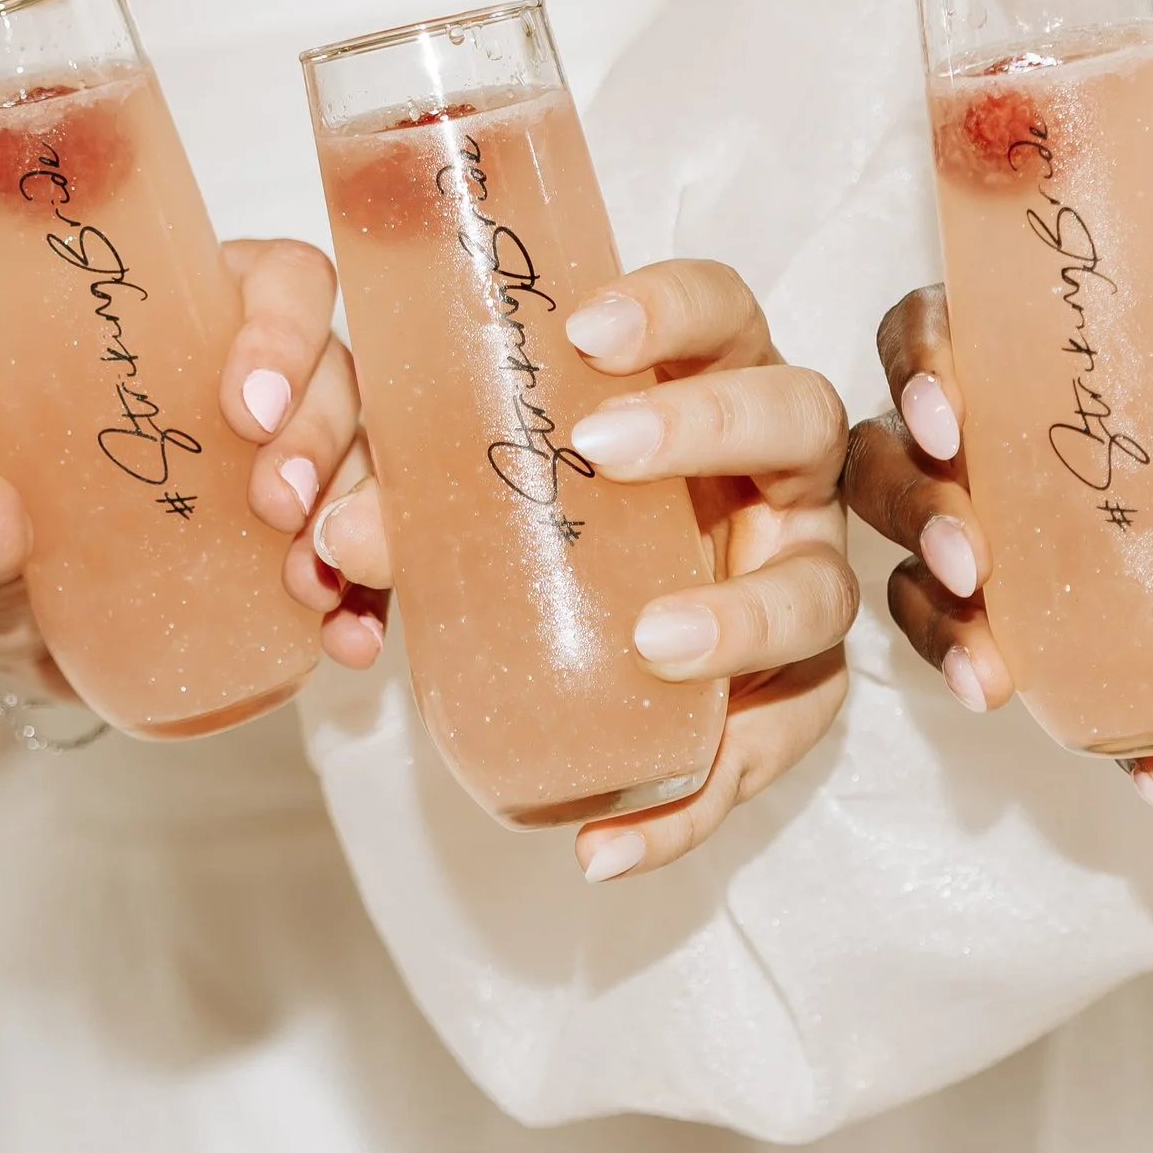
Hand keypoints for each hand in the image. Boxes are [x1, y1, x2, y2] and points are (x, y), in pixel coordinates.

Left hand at [0, 237, 381, 700]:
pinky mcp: (317, 549)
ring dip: (358, 516)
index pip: (282, 282)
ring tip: (312, 578)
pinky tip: (348, 638)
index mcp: (199, 318)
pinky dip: (370, 600)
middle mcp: (273, 382)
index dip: (283, 329)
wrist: (29, 622)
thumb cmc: (10, 515)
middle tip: (275, 506)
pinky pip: (371, 563)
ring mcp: (308, 466)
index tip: (244, 406)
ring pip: (370, 463)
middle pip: (340, 375)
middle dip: (321, 439)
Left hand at [316, 259, 857, 879]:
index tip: (586, 330)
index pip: (722, 311)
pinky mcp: (792, 696)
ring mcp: (798, 581)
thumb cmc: (559, 516)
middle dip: (710, 427)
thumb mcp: (491, 488)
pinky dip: (686, 806)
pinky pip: (762, 753)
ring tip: (653, 644)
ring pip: (816, 592)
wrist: (612, 624)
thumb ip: (422, 494)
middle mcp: (780, 475)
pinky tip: (603, 847)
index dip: (673, 305)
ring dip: (740, 617)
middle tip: (604, 452)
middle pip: (797, 421)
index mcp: (714, 384)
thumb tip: (336, 534)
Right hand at [843, 224, 1152, 809]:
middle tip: (969, 561)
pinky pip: (1103, 686)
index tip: (950, 424)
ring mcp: (1095, 531)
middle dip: (913, 520)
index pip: (944, 332)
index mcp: (1072, 325)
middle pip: (912, 467)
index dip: (914, 373)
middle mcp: (1054, 426)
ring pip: (962, 583)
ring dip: (951, 633)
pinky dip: (1114, 738)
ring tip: (993, 684)